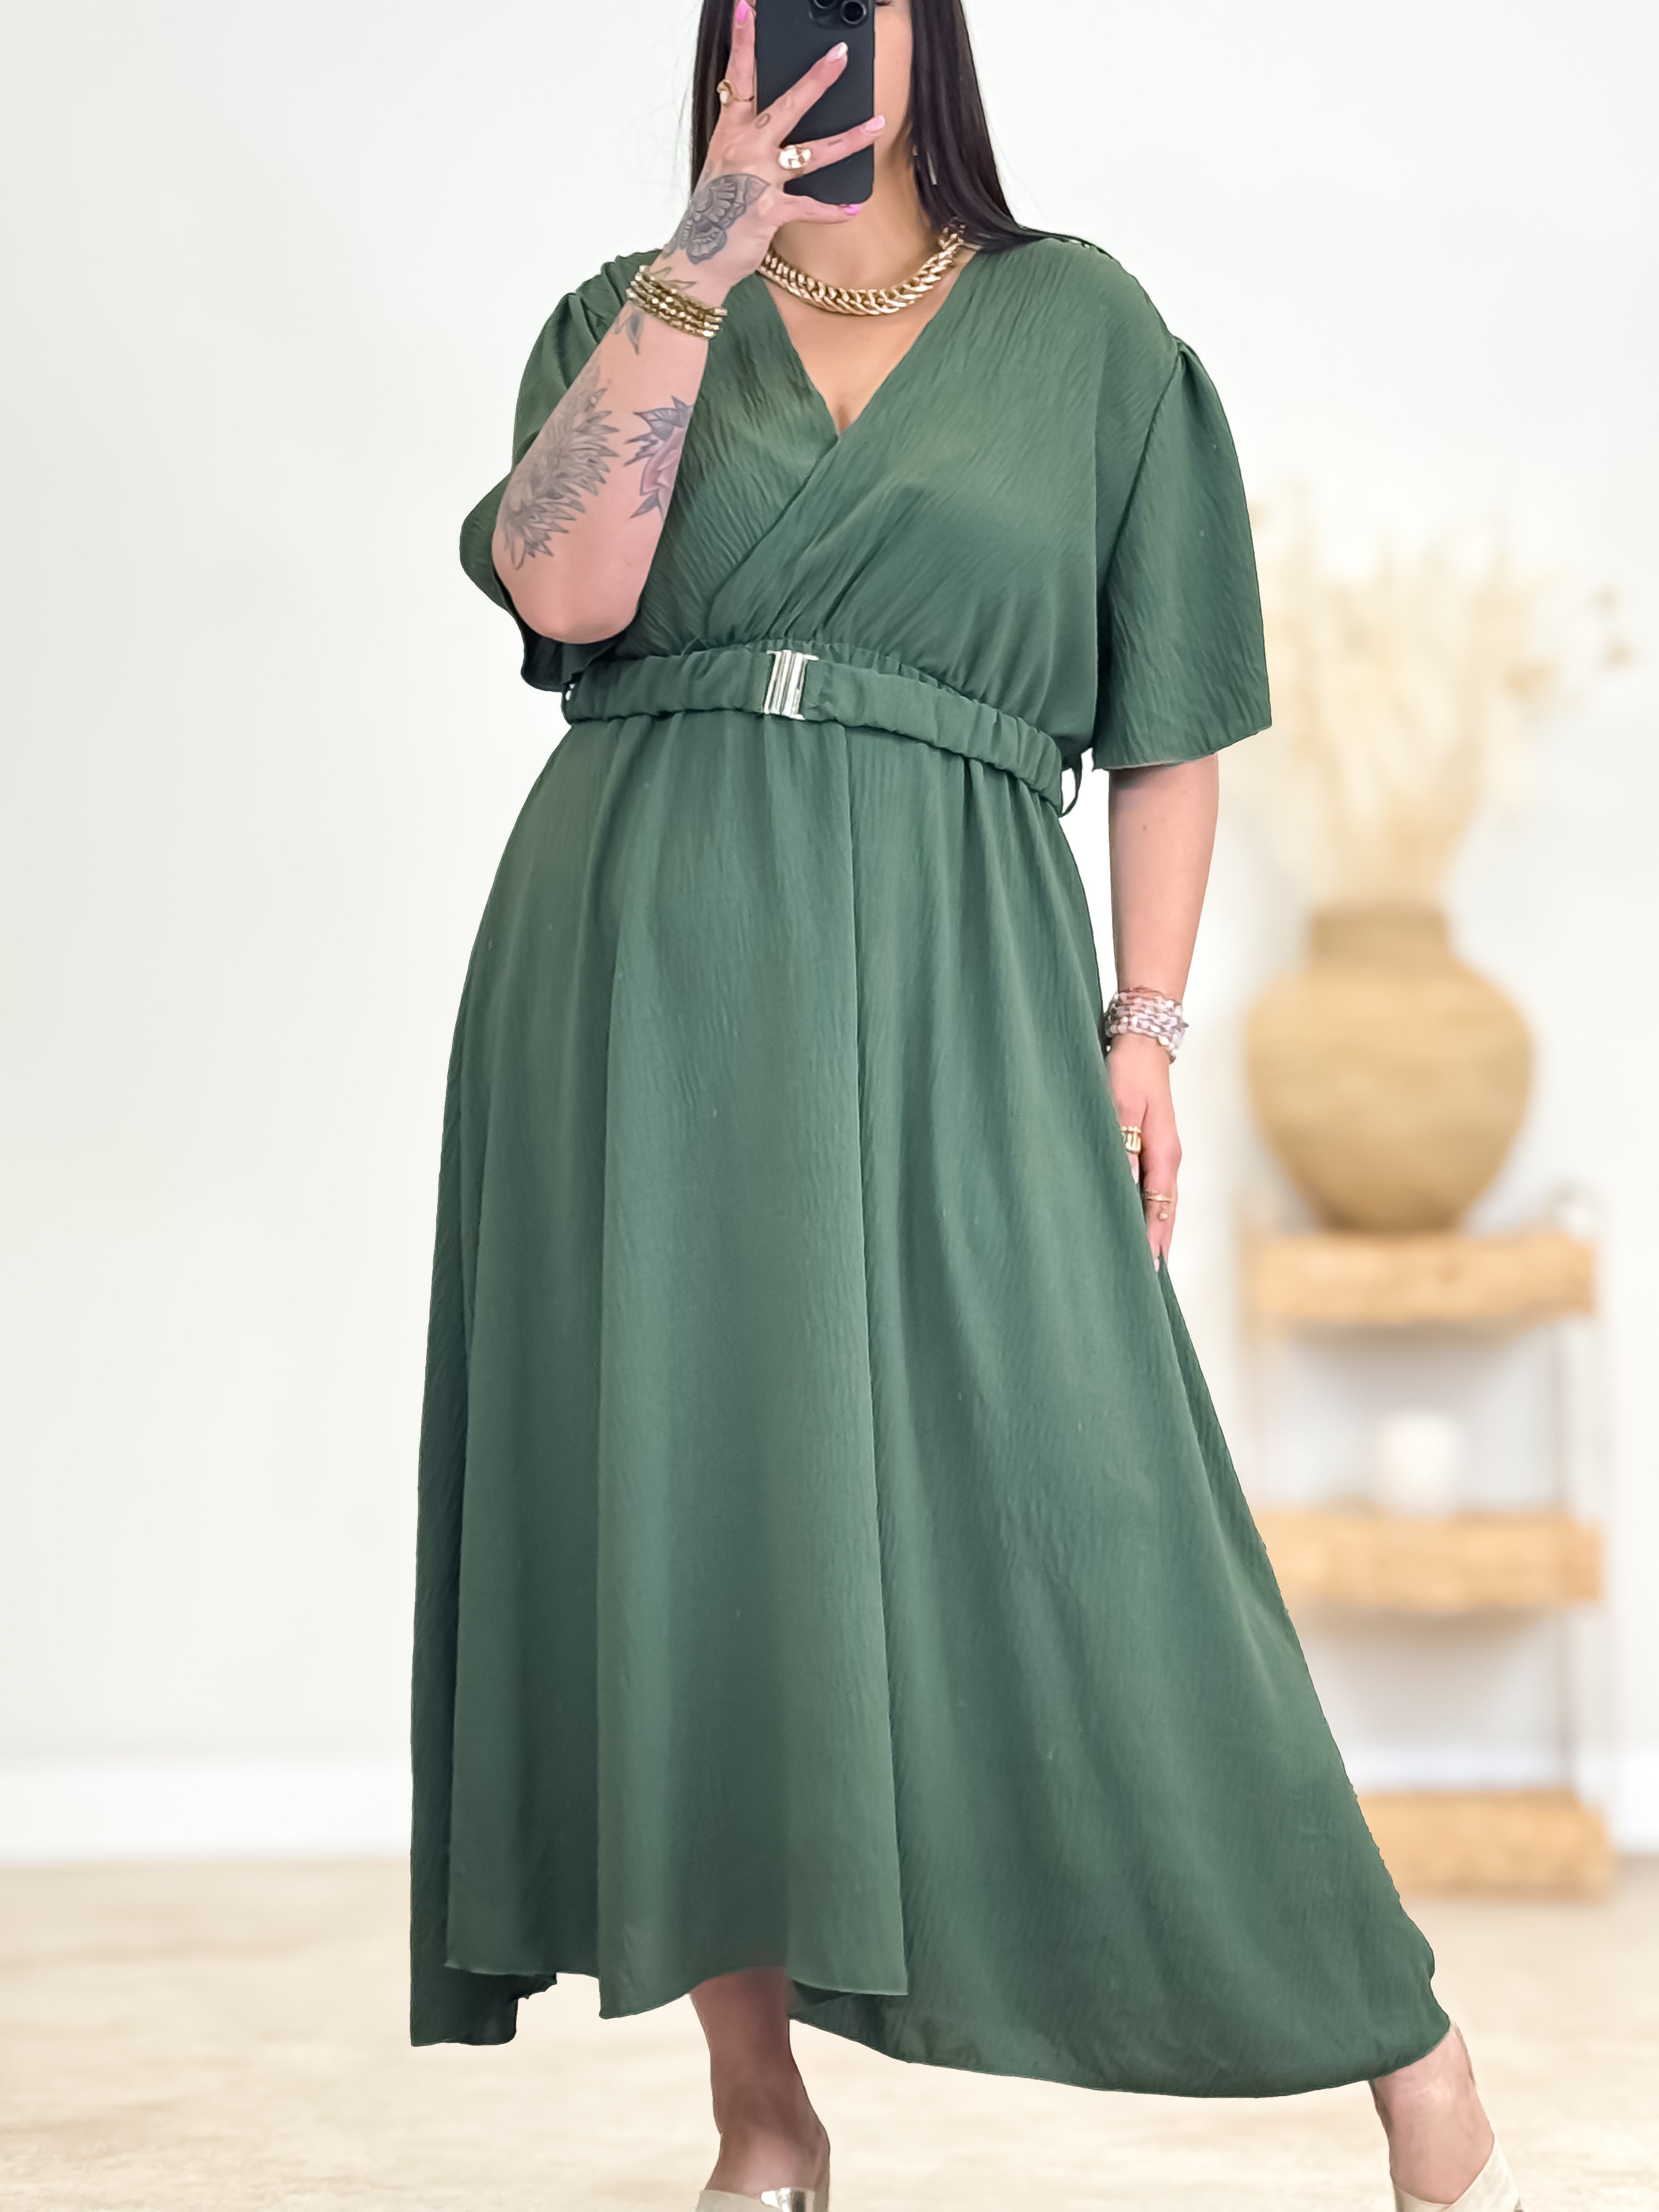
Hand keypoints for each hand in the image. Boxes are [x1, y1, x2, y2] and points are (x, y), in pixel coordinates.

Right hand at [652, 0, 878, 302]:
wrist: (697, 258)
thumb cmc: (714, 213)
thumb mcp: (725, 166)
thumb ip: (748, 139)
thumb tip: (779, 121)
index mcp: (730, 132)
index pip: (738, 77)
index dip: (744, 41)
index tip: (748, 8)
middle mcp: (744, 149)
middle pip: (786, 104)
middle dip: (816, 79)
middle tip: (840, 55)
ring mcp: (757, 179)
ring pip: (811, 153)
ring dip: (848, 139)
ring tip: (876, 124)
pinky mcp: (769, 212)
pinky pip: (809, 207)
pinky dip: (833, 211)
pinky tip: (854, 208)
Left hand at [1108, 1033, 1180, 1268]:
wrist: (1141, 1040)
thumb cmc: (1127, 1070)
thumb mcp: (1120, 1106)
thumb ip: (1123, 1146)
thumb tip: (1125, 1187)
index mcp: (1164, 1152)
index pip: (1160, 1207)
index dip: (1153, 1238)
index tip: (1147, 1268)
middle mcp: (1169, 1157)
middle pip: (1167, 1211)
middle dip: (1158, 1243)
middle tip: (1147, 1280)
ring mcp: (1164, 1152)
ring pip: (1162, 1201)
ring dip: (1155, 1229)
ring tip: (1145, 1262)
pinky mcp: (1153, 1145)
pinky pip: (1154, 1187)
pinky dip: (1148, 1209)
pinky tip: (1137, 1221)